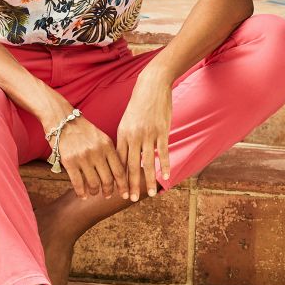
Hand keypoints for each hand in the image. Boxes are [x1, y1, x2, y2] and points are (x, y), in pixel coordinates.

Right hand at [53, 115, 129, 200]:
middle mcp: (97, 152)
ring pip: (93, 183)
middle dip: (108, 191)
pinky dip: (81, 192)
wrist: (62, 119)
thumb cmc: (83, 130)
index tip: (124, 194)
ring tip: (94, 192)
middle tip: (108, 195)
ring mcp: (83, 157)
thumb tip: (118, 174)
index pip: (119, 170)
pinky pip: (78, 183)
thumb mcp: (102, 138)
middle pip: (107, 179)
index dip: (122, 185)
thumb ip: (110, 153)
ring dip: (95, 191)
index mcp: (107, 145)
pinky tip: (82, 195)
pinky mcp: (69, 161)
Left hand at [116, 73, 171, 200]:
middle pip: (131, 165)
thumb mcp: (127, 121)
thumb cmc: (139, 104)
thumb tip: (125, 156)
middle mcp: (133, 136)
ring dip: (148, 179)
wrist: (151, 85)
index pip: (119, 161)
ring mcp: (148, 134)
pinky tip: (166, 177)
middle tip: (131, 199)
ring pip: (147, 162)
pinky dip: (165, 165)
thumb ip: (126, 139)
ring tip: (150, 193)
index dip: (119, 177)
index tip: (118, 191)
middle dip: (131, 184)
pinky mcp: (161, 131)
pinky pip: (163, 152)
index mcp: (122, 134)